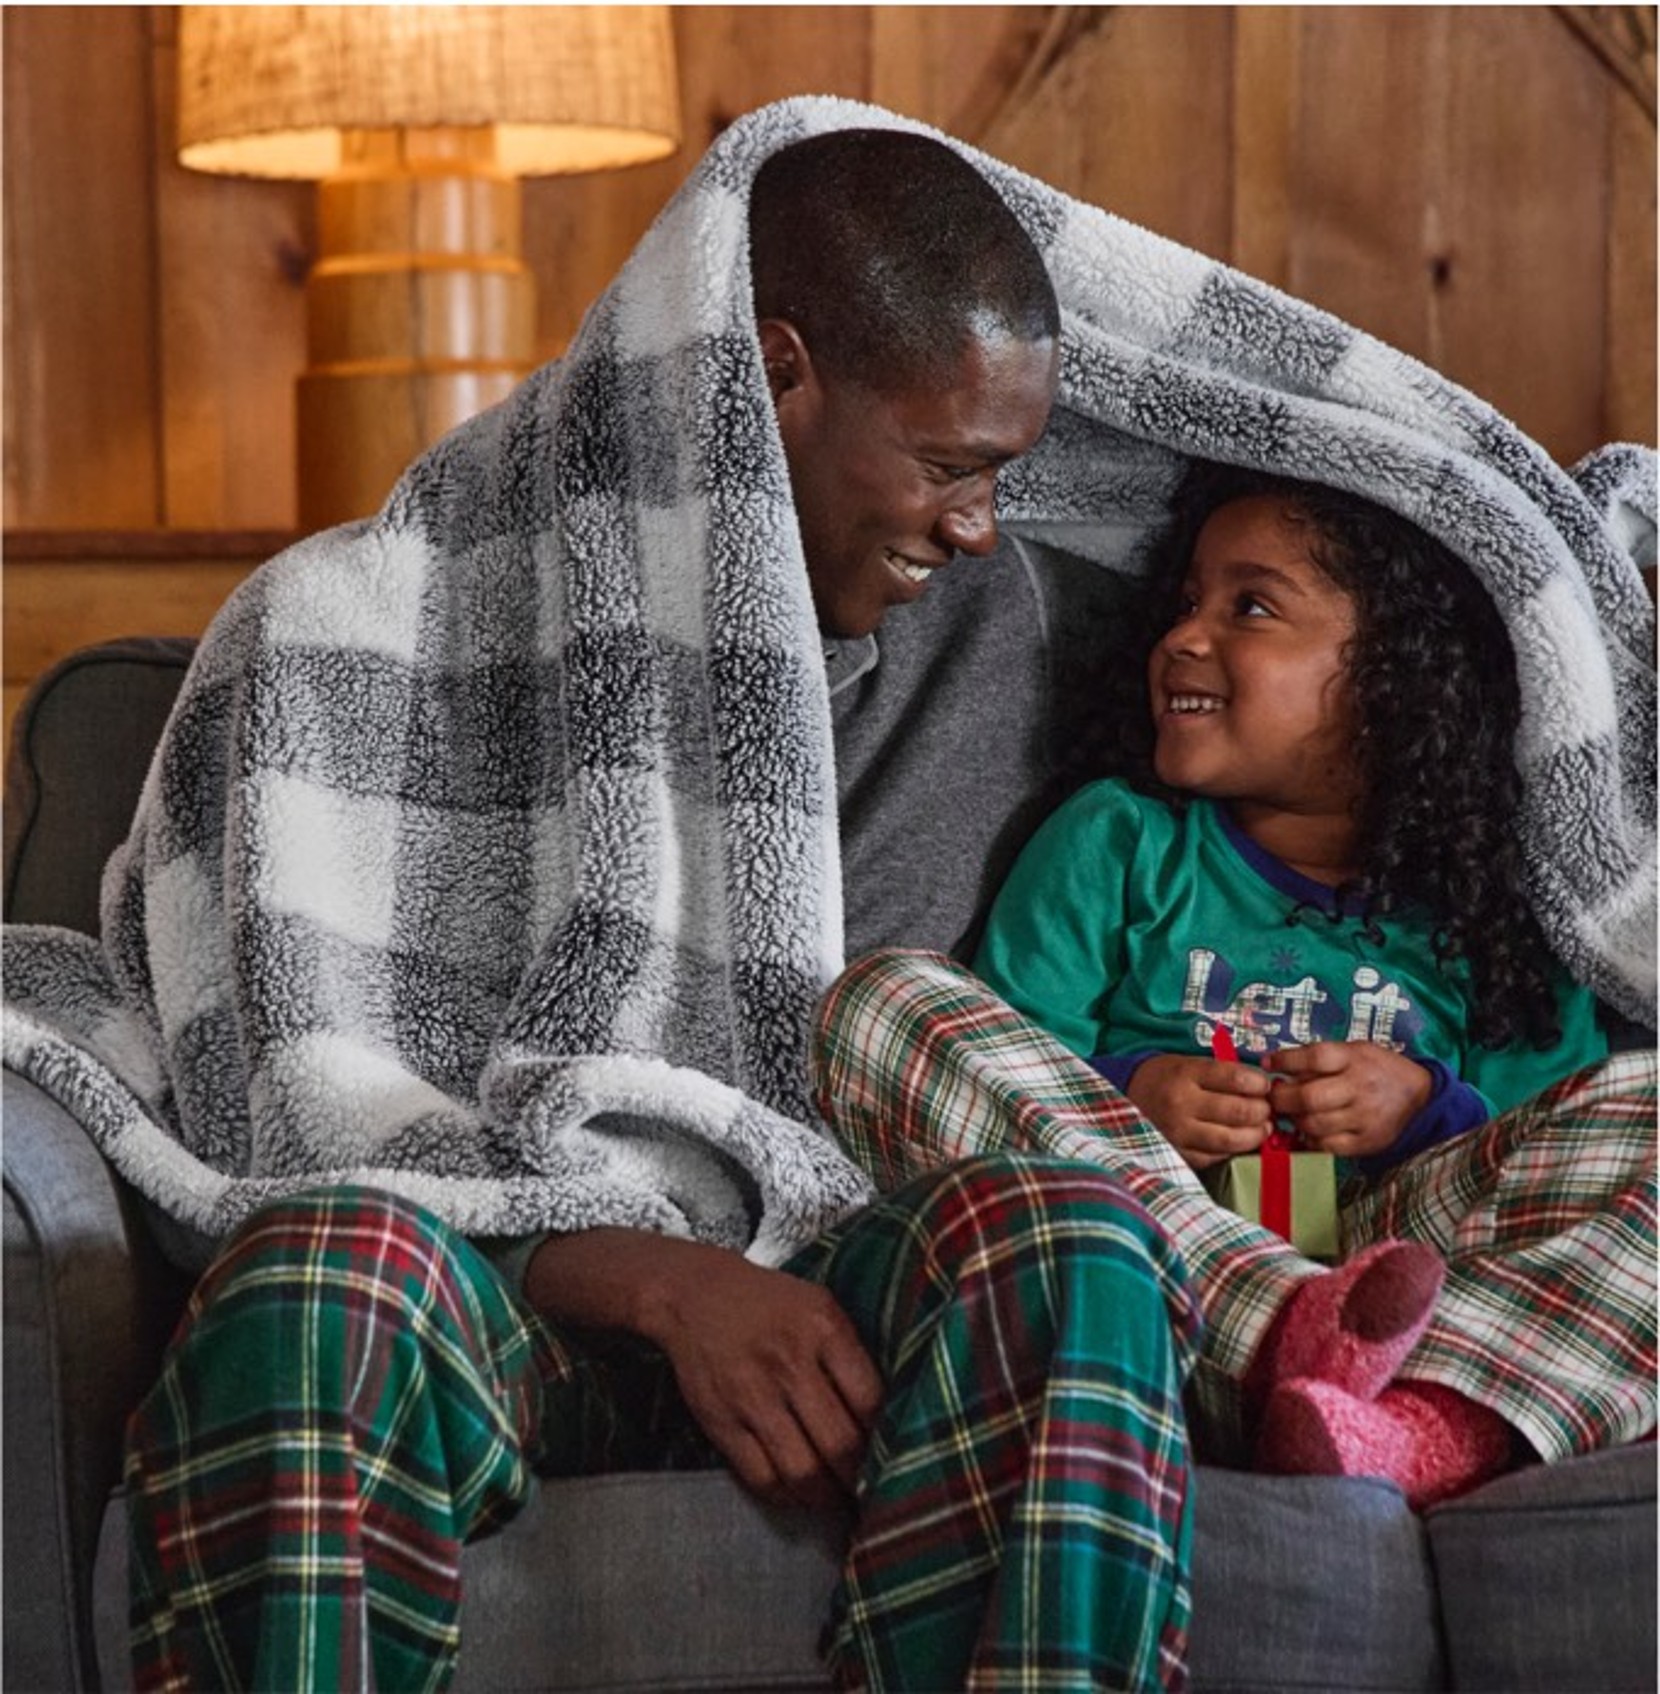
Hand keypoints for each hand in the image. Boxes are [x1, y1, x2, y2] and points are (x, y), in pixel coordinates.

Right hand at [526, 1230, 881, 1511]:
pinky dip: (787, 1496)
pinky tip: (801, 1493)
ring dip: (827, 1496)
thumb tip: (886, 1413)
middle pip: (840, 1443)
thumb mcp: (820, 1306)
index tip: (894, 1454)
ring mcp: (752, 1396)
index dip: (886, 1437)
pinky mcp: (722, 1423)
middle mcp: (789, 1363)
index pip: (870, 1399)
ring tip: (839, 1500)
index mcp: (823, 1328)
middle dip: (860, 1477)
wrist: (694, 1296)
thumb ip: (850, 1353)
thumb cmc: (769, 1303)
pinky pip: (761, 1478)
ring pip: (802, 1470)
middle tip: (871, 1490)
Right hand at [1126, 1053, 1274, 1169]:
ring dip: (1255, 1135)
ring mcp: (1178, 1132)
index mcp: (1185, 1074)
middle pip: (1239, 1110)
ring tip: (1261, 1129)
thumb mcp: (1186, 1064)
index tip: (1265, 1086)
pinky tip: (1236, 1142)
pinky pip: (1216, 1157)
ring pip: (1232, 1139)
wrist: (1122, 1098)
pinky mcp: (1177, 1154)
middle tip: (1267, 1110)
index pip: (1237, 1078)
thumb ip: (1221, 1074)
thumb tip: (1262, 1088)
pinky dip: (1232, 1150)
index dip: (1260, 1084)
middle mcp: (1181, 1103)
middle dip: (1263, 1111)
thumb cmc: (1163, 1079)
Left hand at [1261, 1042, 1432, 1156]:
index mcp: (1354, 1059)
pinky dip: (1310, 1140)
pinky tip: (1307, 1131)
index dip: (1286, 1060)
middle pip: (1309, 1096)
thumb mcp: (1354, 1051)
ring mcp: (1363, 1117)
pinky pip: (1328, 1146)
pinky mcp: (1366, 1141)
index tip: (1269, 1063)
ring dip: (1294, 1120)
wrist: (1419, 1096)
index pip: (1315, 1057)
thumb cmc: (1377, 1070)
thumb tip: (1278, 1066)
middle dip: (1282, 1098)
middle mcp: (1359, 1087)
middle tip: (1273, 1097)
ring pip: (1314, 1124)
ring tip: (1291, 1114)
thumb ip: (1320, 1058)